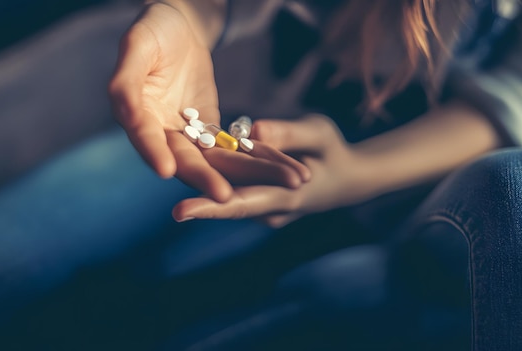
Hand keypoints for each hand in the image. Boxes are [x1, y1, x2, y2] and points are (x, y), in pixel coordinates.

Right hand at [109, 2, 307, 201]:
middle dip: (207, 178)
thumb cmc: (154, 29)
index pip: (145, 137)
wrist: (181, 26)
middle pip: (188, 160)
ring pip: (220, 160)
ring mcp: (190, 136)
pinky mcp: (212, 131)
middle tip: (226, 196)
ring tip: (283, 183)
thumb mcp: (137, 46)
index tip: (166, 171)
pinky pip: (237, 148)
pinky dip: (261, 157)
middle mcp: (163, 134)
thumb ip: (127, 80)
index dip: (154, 153)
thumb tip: (124, 111)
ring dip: (251, 172)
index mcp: (137, 116)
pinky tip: (286, 167)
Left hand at [172, 114, 372, 226]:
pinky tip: (197, 158)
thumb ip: (289, 134)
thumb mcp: (319, 133)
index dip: (212, 207)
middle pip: (230, 205)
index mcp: (287, 196)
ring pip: (229, 194)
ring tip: (182, 162)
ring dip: (206, 183)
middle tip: (177, 211)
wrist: (344, 178)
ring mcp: (263, 209)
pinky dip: (217, 175)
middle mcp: (270, 210)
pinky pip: (233, 188)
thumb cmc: (334, 151)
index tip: (181, 212)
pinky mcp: (256, 200)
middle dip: (202, 204)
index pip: (244, 203)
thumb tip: (253, 133)